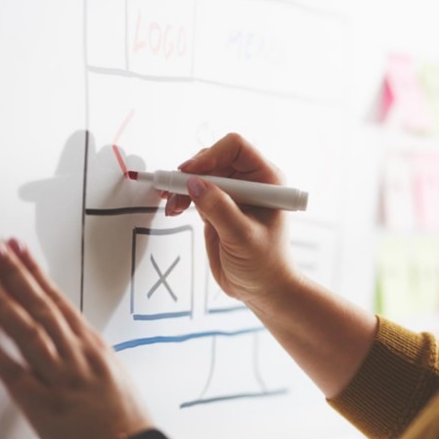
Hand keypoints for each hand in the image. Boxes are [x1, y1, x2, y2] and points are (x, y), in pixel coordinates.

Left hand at [0, 239, 152, 438]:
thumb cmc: (128, 423)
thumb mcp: (115, 378)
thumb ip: (91, 358)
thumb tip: (74, 345)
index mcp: (95, 347)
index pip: (61, 301)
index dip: (37, 274)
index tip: (21, 251)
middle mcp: (78, 356)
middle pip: (41, 306)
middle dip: (15, 273)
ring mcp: (61, 378)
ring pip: (27, 330)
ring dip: (1, 300)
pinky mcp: (44, 405)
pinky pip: (12, 372)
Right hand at [166, 133, 300, 306]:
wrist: (263, 290)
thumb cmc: (265, 265)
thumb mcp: (243, 237)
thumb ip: (219, 209)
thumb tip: (194, 184)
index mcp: (267, 180)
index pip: (236, 148)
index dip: (211, 155)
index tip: (191, 173)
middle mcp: (250, 182)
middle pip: (213, 158)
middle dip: (191, 172)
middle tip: (172, 189)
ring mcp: (232, 195)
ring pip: (200, 174)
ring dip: (181, 185)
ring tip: (172, 204)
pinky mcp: (217, 208)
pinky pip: (195, 192)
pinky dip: (181, 197)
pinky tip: (174, 208)